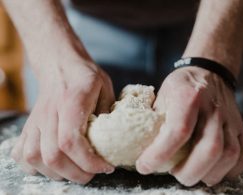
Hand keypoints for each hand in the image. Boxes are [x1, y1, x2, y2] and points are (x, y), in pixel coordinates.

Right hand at [11, 59, 114, 183]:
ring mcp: (35, 120)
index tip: (105, 166)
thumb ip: (109, 112)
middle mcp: (49, 113)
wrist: (59, 65)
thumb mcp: (105, 87)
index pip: (70, 141)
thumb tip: (111, 140)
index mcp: (71, 101)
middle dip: (76, 173)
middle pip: (52, 156)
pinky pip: (21, 153)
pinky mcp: (28, 125)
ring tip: (75, 170)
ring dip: (57, 173)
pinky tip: (52, 163)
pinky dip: (35, 166)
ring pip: (34, 158)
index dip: (88, 161)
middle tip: (93, 173)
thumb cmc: (84, 76)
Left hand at [136, 67, 242, 185]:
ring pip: (228, 154)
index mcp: (188, 96)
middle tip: (174, 175)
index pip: (178, 130)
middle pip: (209, 148)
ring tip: (190, 174)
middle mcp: (212, 108)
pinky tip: (211, 171)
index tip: (144, 166)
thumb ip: (154, 119)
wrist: (208, 73)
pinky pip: (241, 155)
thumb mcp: (161, 96)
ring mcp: (229, 118)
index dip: (160, 153)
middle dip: (189, 171)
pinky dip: (228, 170)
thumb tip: (140, 146)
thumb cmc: (181, 86)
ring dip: (208, 173)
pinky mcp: (239, 127)